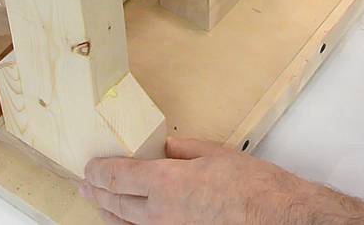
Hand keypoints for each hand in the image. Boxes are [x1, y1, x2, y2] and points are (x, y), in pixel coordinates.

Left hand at [79, 137, 363, 223]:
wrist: (279, 219)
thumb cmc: (253, 187)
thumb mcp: (215, 153)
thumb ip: (183, 148)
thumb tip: (165, 146)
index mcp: (166, 183)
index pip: (117, 177)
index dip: (98, 172)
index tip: (88, 166)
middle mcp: (160, 214)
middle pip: (115, 204)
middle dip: (95, 193)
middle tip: (84, 185)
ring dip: (109, 213)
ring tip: (98, 204)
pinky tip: (129, 223)